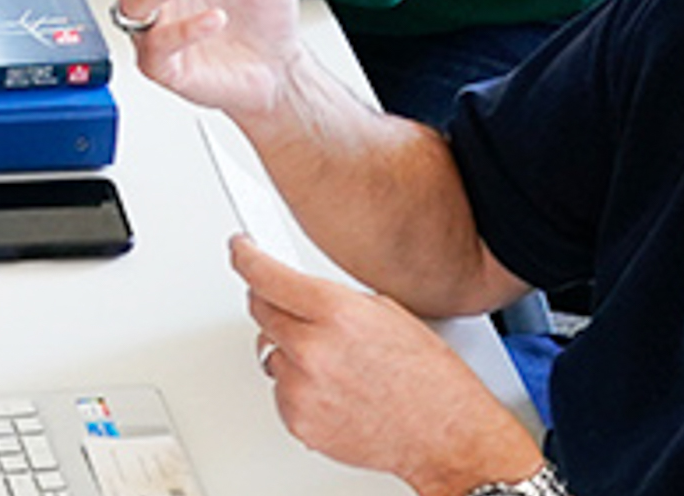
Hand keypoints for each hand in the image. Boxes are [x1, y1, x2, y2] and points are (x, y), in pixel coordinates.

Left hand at [234, 236, 541, 494]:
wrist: (443, 434)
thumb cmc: (428, 378)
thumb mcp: (386, 313)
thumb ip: (333, 298)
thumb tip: (299, 289)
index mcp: (336, 312)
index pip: (266, 275)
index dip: (247, 258)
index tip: (241, 250)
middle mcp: (313, 349)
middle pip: (260, 311)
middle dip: (271, 302)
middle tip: (288, 304)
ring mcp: (302, 388)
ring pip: (269, 353)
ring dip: (290, 350)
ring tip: (332, 361)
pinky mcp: (298, 421)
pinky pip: (280, 390)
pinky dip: (298, 386)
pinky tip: (333, 388)